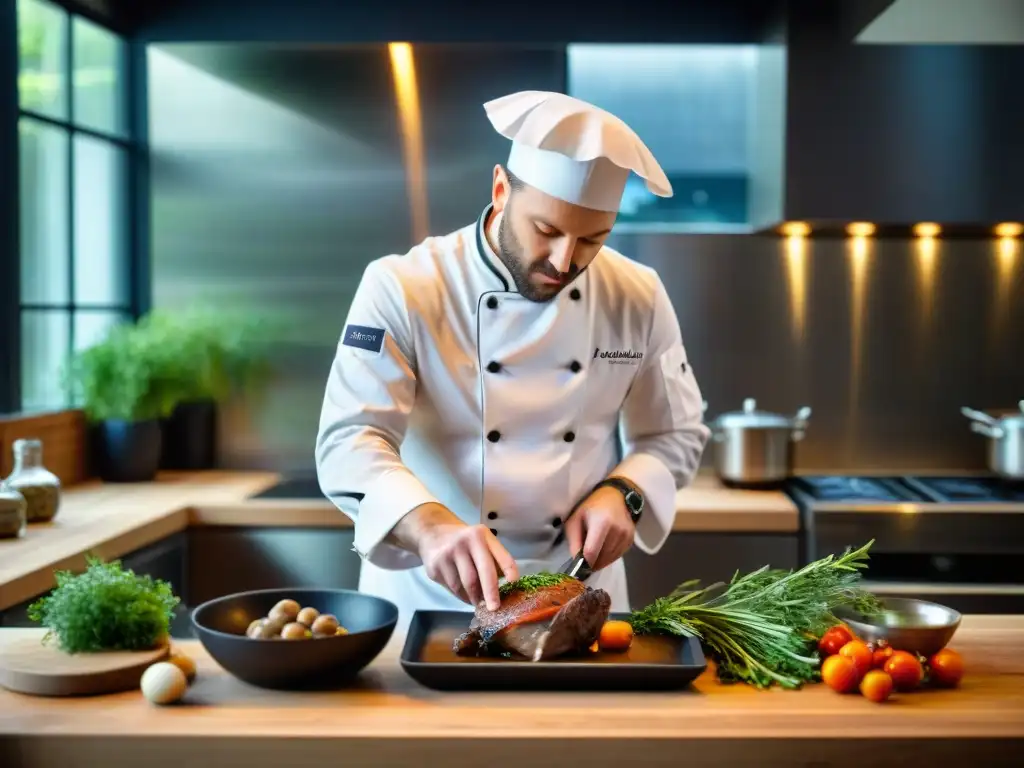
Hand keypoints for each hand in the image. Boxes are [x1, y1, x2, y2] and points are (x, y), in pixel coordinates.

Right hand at [391, 503, 518, 609]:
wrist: (432, 531)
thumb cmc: (465, 540)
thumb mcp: (482, 541)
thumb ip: (493, 559)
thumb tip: (505, 588)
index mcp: (480, 535)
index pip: (498, 554)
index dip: (508, 569)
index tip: (513, 583)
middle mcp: (464, 543)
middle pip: (479, 573)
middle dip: (490, 593)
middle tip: (495, 608)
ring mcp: (447, 556)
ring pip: (464, 586)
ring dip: (474, 598)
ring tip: (479, 601)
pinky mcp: (434, 568)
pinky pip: (452, 589)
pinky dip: (462, 596)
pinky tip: (466, 594)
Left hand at [564, 485, 635, 571]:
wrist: (614, 496)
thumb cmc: (591, 506)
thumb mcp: (575, 519)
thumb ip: (574, 540)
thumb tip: (576, 560)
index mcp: (602, 523)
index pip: (592, 552)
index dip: (584, 563)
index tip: (577, 567)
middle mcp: (617, 531)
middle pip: (602, 558)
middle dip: (591, 562)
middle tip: (583, 559)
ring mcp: (626, 536)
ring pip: (610, 559)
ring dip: (600, 561)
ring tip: (593, 552)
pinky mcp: (631, 540)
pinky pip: (617, 556)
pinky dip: (608, 557)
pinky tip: (603, 549)